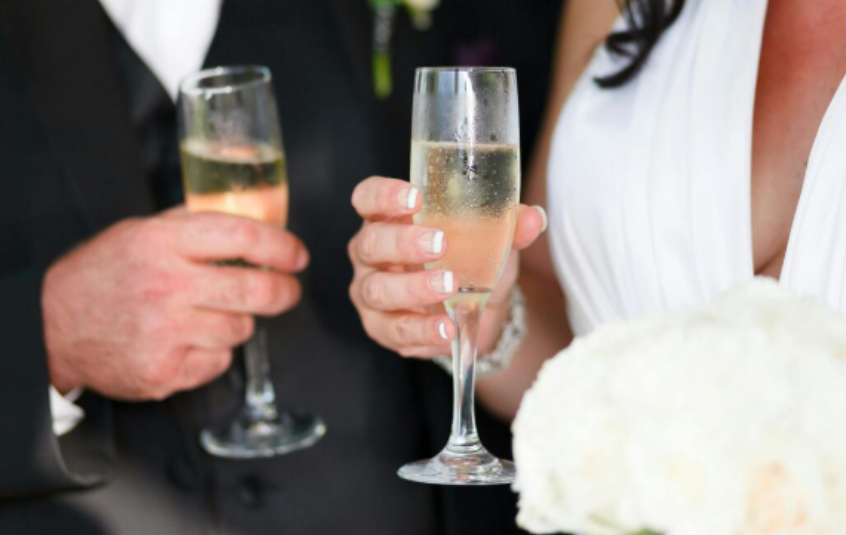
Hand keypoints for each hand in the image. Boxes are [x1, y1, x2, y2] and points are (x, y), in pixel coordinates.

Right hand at [42, 208, 308, 400]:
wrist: (53, 326)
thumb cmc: (102, 275)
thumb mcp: (140, 232)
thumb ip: (192, 224)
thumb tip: (251, 218)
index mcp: (163, 243)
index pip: (243, 236)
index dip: (282, 246)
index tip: (297, 255)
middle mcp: (167, 286)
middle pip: (255, 289)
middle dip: (284, 291)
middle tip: (288, 290)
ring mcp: (166, 332)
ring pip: (241, 329)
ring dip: (238, 322)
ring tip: (209, 315)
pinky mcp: (165, 370)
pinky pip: (219, 362)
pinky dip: (214, 353)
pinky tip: (189, 340)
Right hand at [348, 177, 545, 357]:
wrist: (478, 311)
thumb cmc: (470, 260)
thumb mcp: (490, 239)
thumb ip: (508, 225)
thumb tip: (533, 218)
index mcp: (389, 218)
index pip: (368, 197)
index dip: (383, 195)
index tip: (414, 197)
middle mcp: (371, 252)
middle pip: (371, 243)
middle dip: (404, 243)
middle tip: (439, 244)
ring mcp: (371, 291)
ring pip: (378, 289)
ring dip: (414, 289)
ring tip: (448, 287)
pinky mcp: (381, 327)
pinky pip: (396, 330)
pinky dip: (423, 330)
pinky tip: (447, 328)